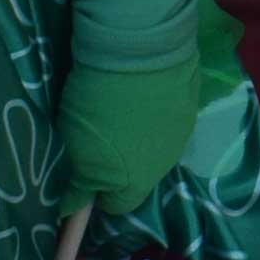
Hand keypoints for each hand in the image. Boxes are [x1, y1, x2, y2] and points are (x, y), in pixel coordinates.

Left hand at [62, 53, 199, 215]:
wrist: (140, 50)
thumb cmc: (98, 103)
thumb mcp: (74, 146)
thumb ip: (75, 184)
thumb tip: (69, 210)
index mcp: (134, 181)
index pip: (115, 206)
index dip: (96, 193)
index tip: (81, 175)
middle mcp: (163, 165)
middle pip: (138, 178)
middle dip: (119, 167)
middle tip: (97, 140)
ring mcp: (180, 134)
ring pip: (155, 150)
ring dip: (138, 141)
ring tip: (120, 114)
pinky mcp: (190, 106)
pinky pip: (168, 123)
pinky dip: (154, 117)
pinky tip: (140, 96)